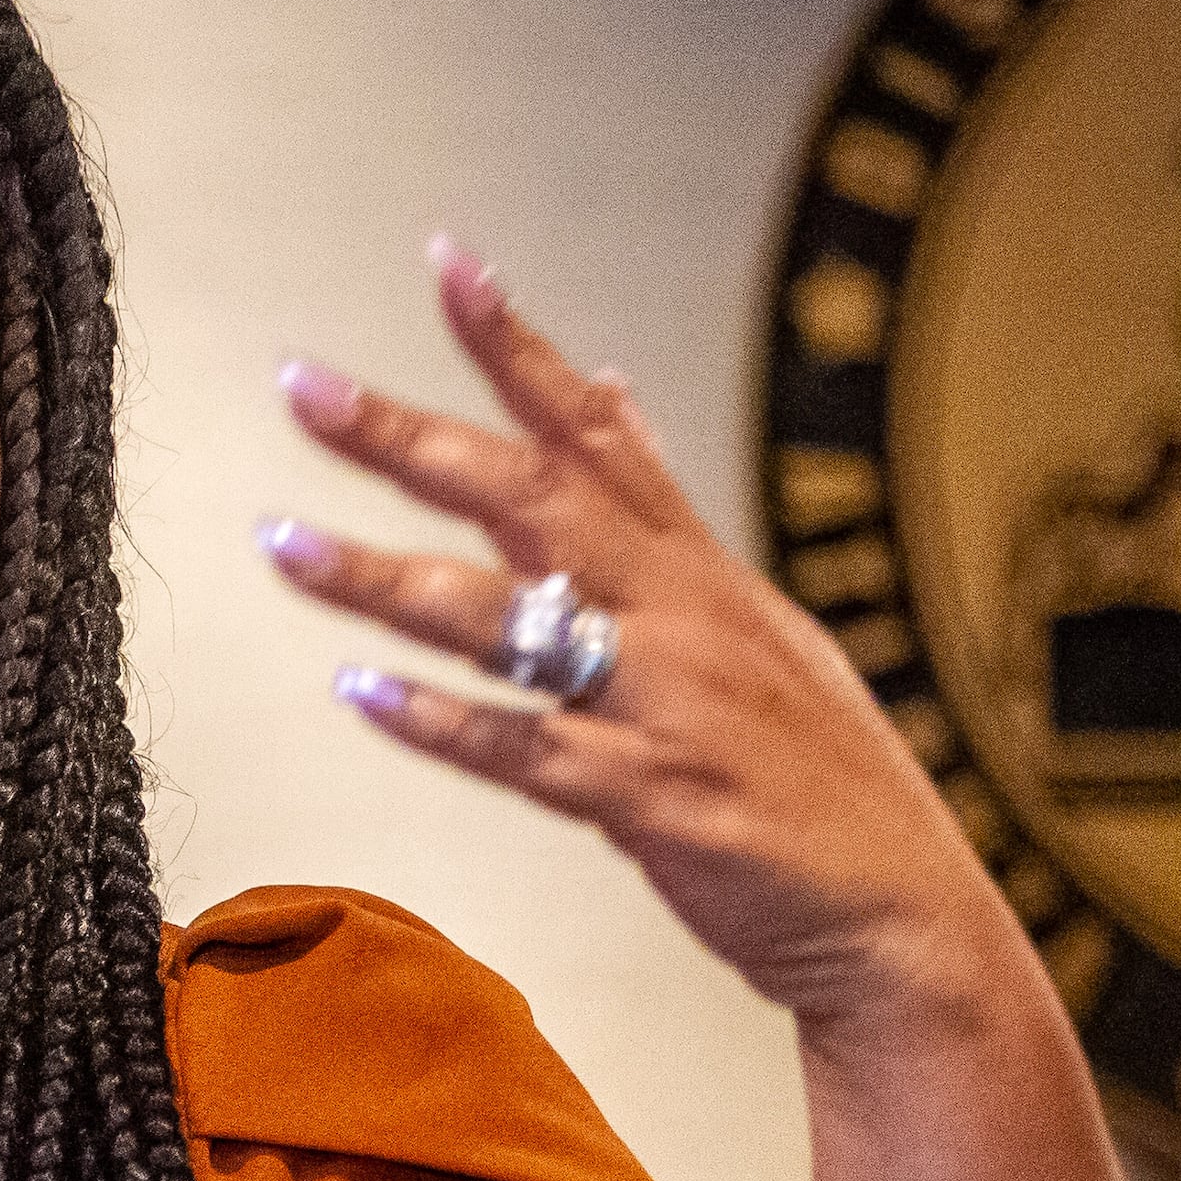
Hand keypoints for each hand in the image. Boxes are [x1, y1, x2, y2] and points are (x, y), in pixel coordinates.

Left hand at [260, 237, 1018, 1028]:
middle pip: (528, 497)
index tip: (448, 262)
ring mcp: (664, 704)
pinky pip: (526, 748)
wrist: (899, 918)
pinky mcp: (652, 800)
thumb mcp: (751, 620)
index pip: (595, 429)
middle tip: (304, 386)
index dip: (519, 345)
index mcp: (695, 570)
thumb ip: (660, 514)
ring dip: (382, 577)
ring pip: (504, 617)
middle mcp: (678, 616)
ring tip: (281, 543)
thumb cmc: (804, 772)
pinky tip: (358, 693)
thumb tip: (608, 390)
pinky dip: (439, 719)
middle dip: (409, 437)